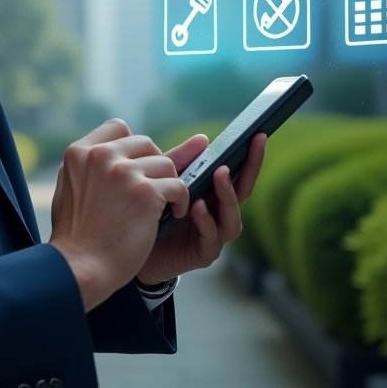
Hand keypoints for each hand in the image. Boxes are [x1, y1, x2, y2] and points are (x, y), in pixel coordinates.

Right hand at [48, 119, 189, 311]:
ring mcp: (124, 173)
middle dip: (153, 165)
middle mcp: (101, 156)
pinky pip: (178, 184)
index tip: (134, 168)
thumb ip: (90, 163)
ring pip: (165, 163)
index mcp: (80, 151)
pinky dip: (181, 200)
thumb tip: (115, 143)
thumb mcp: (71, 186)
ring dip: (169, 183)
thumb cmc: (76, 233)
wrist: (79, 267)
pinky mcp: (146, 193)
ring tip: (166, 203)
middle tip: (153, 189)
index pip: (118, 127)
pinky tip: (174, 213)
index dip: (131, 146)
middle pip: (145, 143)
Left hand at [135, 132, 265, 286]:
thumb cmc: (149, 211)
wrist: (129, 247)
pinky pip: (211, 237)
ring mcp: (213, 235)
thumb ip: (181, 162)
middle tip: (252, 145)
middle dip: (250, 167)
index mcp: (212, 194)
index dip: (250, 155)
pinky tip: (198, 206)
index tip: (258, 134)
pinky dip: (206, 220)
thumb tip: (204, 138)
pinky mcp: (202, 253)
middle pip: (243, 192)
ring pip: (232, 219)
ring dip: (228, 195)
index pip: (237, 173)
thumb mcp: (164, 181)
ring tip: (220, 175)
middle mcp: (218, 214)